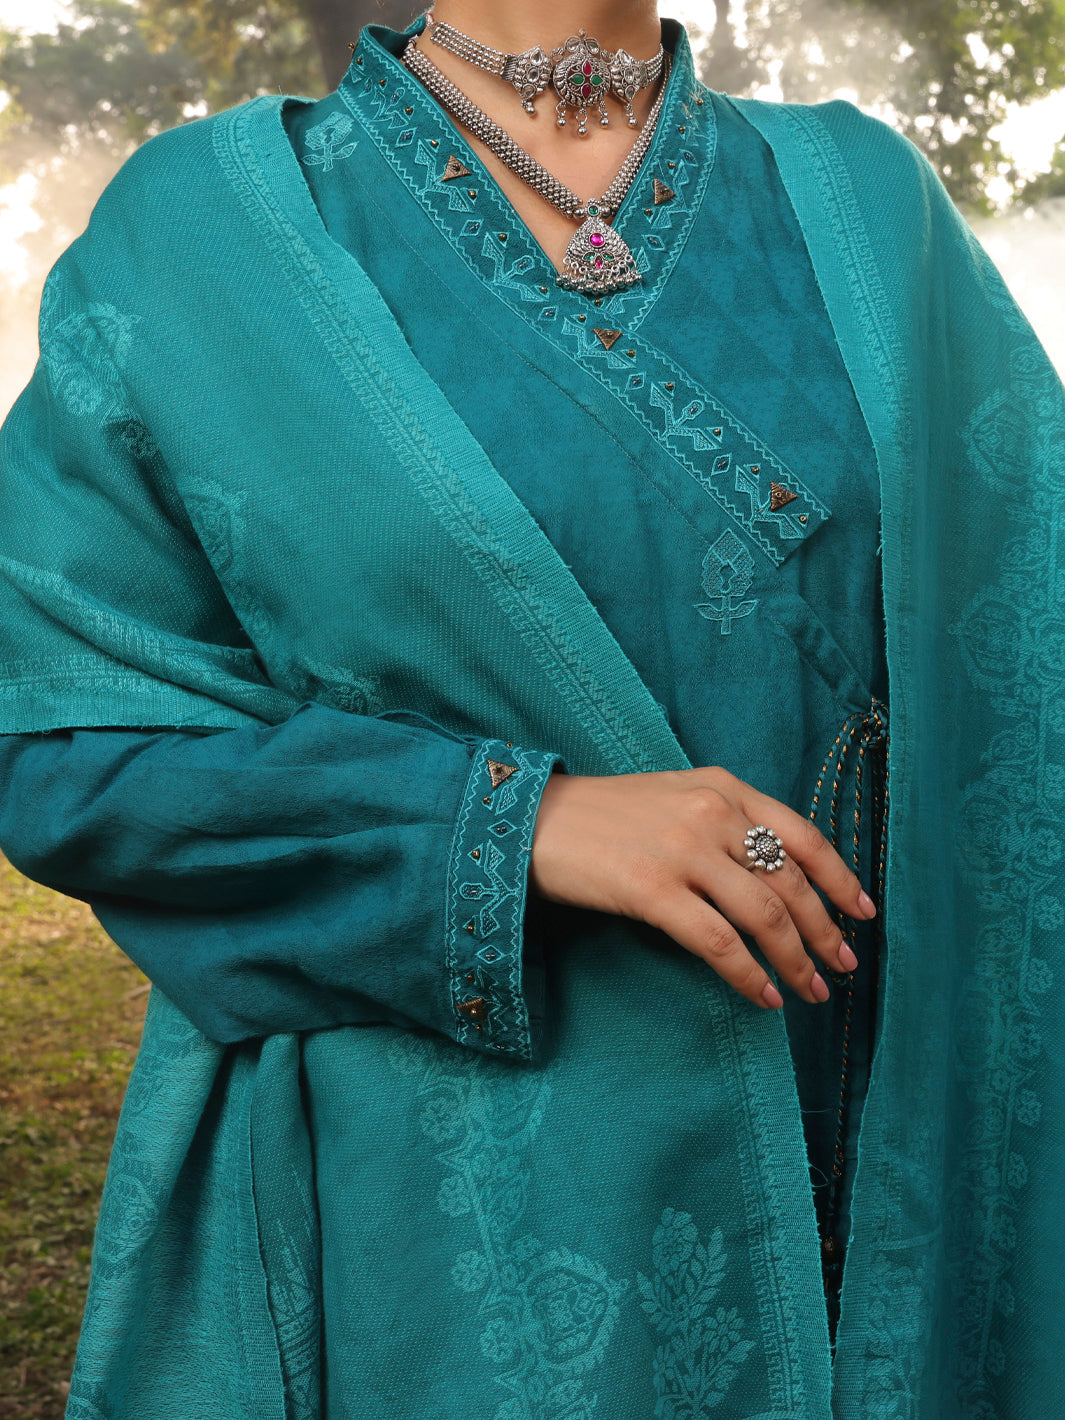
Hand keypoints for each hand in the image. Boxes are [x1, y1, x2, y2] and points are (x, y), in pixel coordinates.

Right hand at [529, 766, 874, 1008]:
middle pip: (791, 880)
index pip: (803, 835)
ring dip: (796, 960)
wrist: (532, 821)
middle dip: (825, 930)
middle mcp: (713, 813)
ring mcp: (684, 851)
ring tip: (811, 991)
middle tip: (843, 966)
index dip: (840, 878)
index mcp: (723, 787)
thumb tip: (773, 875)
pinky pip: (719, 943)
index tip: (863, 912)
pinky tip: (764, 997)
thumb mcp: (674, 798)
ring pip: (764, 914)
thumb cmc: (603, 816)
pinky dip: (749, 975)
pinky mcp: (653, 890)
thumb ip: (724, 821)